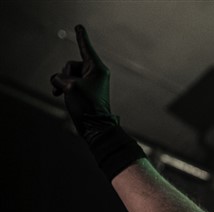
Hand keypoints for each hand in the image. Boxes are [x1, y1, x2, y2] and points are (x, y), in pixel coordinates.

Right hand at [50, 25, 117, 143]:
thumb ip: (61, 77)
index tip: (79, 26)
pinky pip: (67, 83)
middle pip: (71, 64)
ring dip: (62, 83)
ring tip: (66, 94)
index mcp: (97, 69)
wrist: (94, 126)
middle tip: (71, 88)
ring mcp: (89, 83)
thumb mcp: (70, 86)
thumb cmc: (87, 105)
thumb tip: (59, 82)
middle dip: (65, 74)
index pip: (86, 48)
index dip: (81, 37)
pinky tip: (59, 94)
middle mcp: (95, 74)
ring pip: (67, 74)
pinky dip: (62, 87)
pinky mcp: (84, 91)